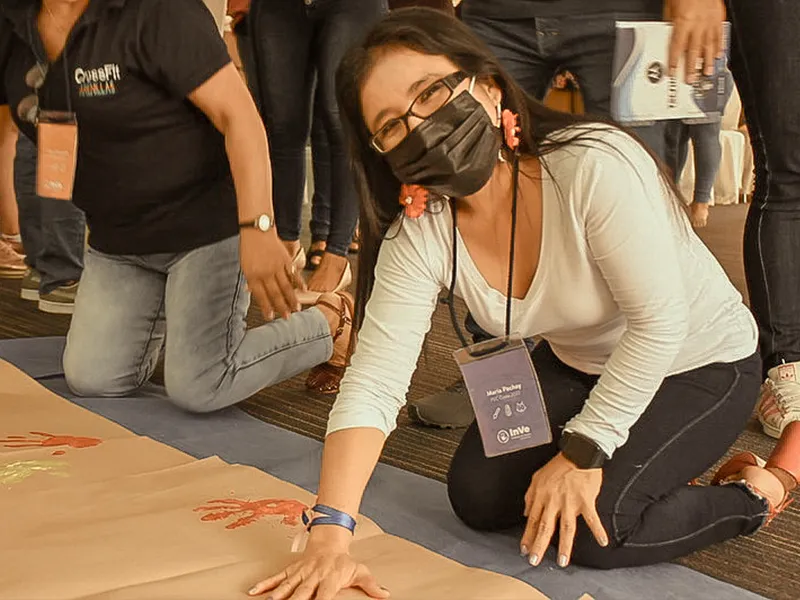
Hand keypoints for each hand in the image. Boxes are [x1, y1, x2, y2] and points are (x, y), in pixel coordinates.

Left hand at [239, 229, 304, 319]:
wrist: (258, 230)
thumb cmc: (250, 248)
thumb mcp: (245, 266)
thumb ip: (252, 280)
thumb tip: (254, 293)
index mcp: (253, 275)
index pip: (260, 296)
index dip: (266, 307)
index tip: (271, 317)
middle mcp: (265, 272)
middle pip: (275, 294)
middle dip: (281, 307)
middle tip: (287, 317)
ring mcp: (277, 266)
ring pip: (286, 286)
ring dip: (292, 299)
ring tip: (297, 309)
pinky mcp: (285, 260)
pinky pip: (293, 274)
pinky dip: (299, 283)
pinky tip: (303, 290)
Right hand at [248, 543, 388, 599]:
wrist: (330, 540)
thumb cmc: (344, 561)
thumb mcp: (360, 571)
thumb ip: (371, 585)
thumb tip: (386, 595)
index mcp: (331, 579)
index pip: (326, 594)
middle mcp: (314, 576)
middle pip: (303, 591)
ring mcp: (301, 573)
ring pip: (288, 584)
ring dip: (278, 593)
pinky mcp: (292, 570)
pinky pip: (277, 577)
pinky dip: (266, 584)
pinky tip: (255, 591)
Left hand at [521, 453, 607, 567]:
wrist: (578, 453)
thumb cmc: (559, 465)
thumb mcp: (537, 477)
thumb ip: (530, 496)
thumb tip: (526, 513)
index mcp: (542, 496)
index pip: (532, 520)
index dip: (528, 536)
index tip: (524, 549)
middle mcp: (554, 501)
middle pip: (545, 527)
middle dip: (539, 545)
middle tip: (535, 561)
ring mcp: (570, 502)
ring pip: (566, 528)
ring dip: (564, 546)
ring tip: (563, 561)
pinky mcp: (586, 500)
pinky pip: (592, 518)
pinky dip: (598, 530)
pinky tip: (602, 541)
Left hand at [667, 0, 725, 82]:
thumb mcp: (669, 8)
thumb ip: (670, 24)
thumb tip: (669, 37)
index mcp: (683, 22)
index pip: (677, 47)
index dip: (674, 62)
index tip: (673, 73)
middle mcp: (698, 23)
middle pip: (694, 50)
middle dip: (692, 67)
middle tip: (691, 79)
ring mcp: (710, 21)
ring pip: (709, 45)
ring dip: (708, 60)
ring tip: (707, 71)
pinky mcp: (719, 17)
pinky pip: (720, 35)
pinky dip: (720, 46)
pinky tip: (720, 54)